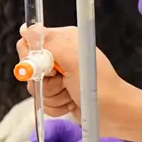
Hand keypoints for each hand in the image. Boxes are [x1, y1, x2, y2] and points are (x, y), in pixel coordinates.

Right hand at [16, 26, 141, 141]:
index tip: (48, 69)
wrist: (114, 113)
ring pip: (36, 88)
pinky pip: (44, 102)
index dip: (32, 59)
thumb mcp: (74, 59)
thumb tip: (26, 28)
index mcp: (64, 40)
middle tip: (64, 81)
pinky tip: (71, 104)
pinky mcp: (59, 94)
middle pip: (29, 68)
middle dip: (45, 82)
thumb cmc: (99, 85)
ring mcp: (58, 77)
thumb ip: (50, 44)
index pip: (29, 43)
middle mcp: (59, 56)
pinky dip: (57, 106)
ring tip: (71, 93)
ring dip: (54, 96)